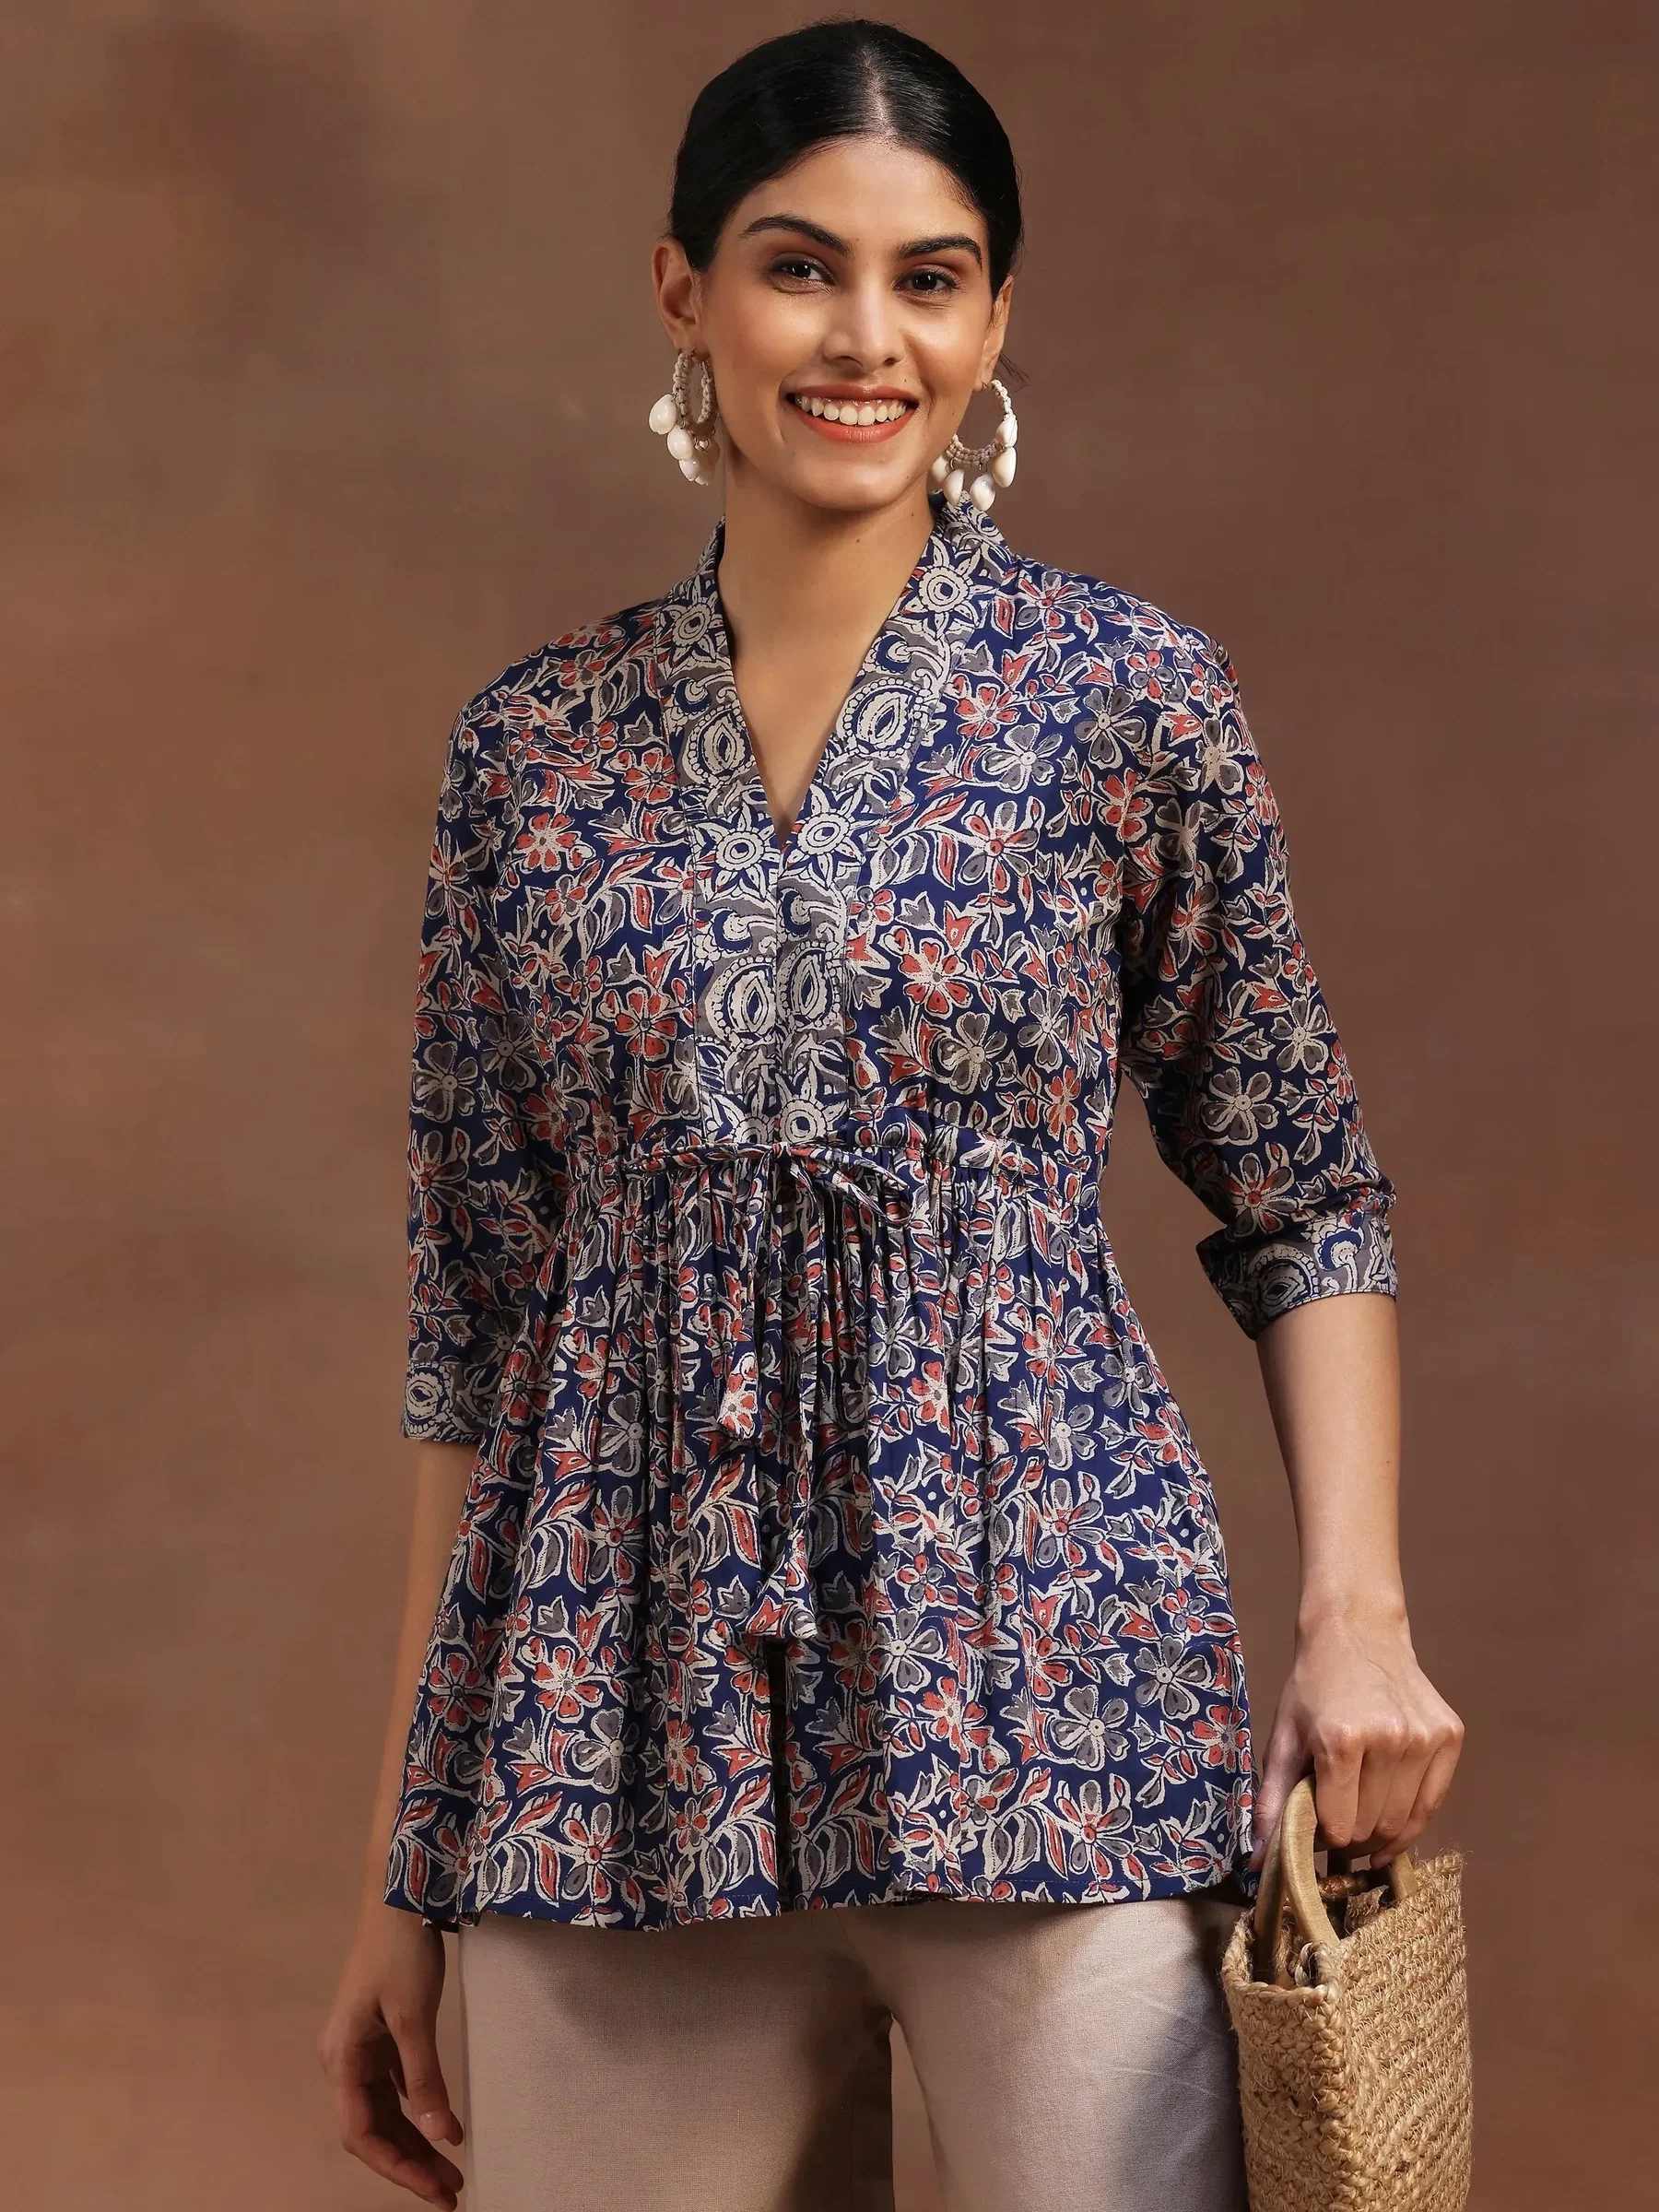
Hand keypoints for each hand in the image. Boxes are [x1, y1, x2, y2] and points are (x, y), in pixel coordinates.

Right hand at [319, 1902, 464, 2205]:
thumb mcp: (414, 2015)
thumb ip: (426, 2076)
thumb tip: (442, 2135)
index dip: (397, 2167)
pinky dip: (419, 2107)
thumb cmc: (400, 1949)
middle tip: (451, 2192)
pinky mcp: (382, 2031)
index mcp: (342, 2057)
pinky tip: (444, 2126)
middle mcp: (345, 2058)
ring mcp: (363, 2044)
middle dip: (410, 2162)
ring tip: (450, 2171)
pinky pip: (397, 2085)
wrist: (399, 1889)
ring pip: (386, 2109)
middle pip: (374, 2126)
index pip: (362, 2132)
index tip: (433, 2188)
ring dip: (415, 2140)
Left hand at [1249, 1606, 1463, 1868]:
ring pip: (1405, 1822)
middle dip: (1351, 1841)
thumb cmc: (1314, 1685)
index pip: (1340, 1826)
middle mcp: (1390, 1740)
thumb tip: (1256, 1862)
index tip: (1316, 1831)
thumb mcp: (1283, 1736)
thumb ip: (1271, 1800)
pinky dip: (1412, 1819)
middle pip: (1373, 1828)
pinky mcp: (1450, 1736)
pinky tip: (1392, 1817)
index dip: (1324, 1840)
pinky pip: (1433, 1801)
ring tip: (1362, 1825)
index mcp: (1342, 1740)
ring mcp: (1426, 1738)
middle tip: (1338, 1830)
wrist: (1358, 1631)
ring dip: (1381, 1835)